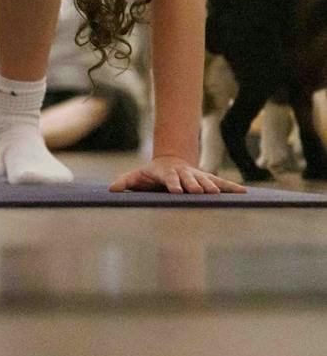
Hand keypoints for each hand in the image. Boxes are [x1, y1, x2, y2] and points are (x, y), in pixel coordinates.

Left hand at [109, 154, 246, 193]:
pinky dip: (232, 188)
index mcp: (167, 173)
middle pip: (189, 179)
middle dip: (194, 185)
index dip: (173, 184)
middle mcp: (184, 174)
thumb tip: (111, 189)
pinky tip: (245, 193)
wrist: (170, 162)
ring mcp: (197, 176)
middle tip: (199, 192)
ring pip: (206, 180)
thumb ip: (125, 182)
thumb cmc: (151, 174)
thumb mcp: (137, 176)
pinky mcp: (208, 179)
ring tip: (217, 194)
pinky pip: (222, 183)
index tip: (176, 191)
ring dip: (212, 187)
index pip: (169, 178)